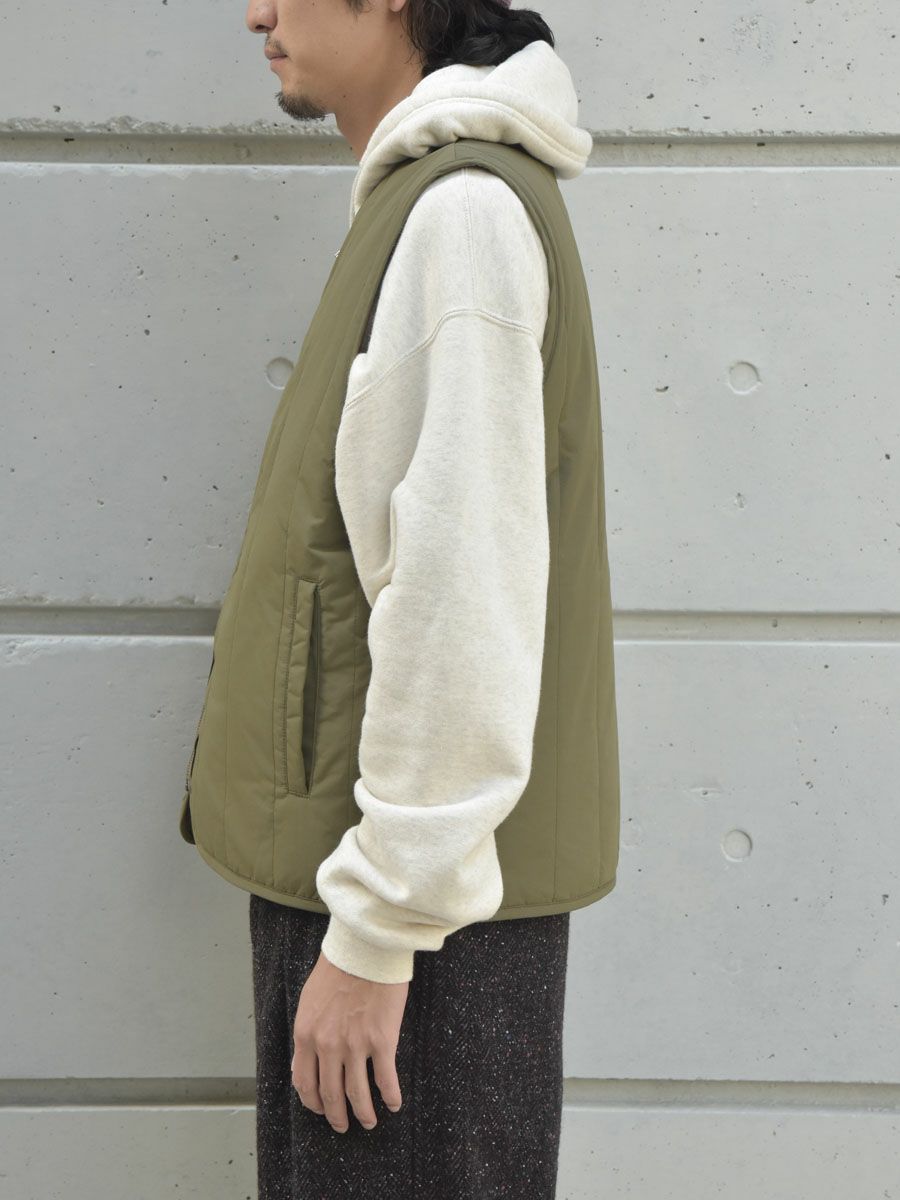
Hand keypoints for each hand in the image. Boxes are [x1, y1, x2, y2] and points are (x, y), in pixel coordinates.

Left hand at [291, 949, 408, 1132]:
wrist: (366, 948)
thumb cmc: (339, 968)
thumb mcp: (310, 1001)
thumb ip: (307, 1033)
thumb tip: (302, 1062)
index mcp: (307, 1035)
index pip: (304, 1082)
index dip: (313, 1103)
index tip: (321, 1109)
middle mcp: (328, 1046)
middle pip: (330, 1095)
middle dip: (337, 1116)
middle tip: (343, 1125)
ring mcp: (355, 1046)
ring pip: (357, 1095)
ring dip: (363, 1114)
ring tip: (369, 1121)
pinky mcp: (382, 1041)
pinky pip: (385, 1080)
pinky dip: (390, 1097)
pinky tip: (393, 1104)